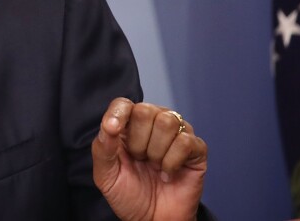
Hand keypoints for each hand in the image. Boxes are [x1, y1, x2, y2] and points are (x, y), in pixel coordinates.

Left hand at [92, 98, 206, 220]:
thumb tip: (109, 123)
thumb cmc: (128, 195)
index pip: (123, 103)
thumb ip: (103, 147)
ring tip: (154, 166)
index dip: (118, 113)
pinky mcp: (196, 150)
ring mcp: (176, 135)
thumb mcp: (106, 174)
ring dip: (156, 151)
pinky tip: (168, 173)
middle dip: (138, 141)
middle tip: (139, 160)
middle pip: (146, 110)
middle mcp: (153, 124)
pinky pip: (186, 141)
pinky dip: (172, 162)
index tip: (113, 130)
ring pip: (168, 121)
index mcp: (128, 125)